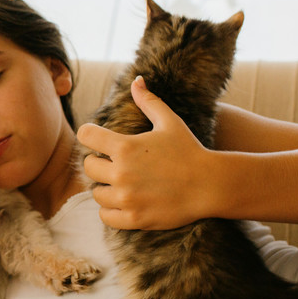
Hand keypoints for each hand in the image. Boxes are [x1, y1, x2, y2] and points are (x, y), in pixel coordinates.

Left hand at [76, 76, 215, 229]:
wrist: (211, 185)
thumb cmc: (189, 150)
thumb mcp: (170, 122)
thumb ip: (149, 101)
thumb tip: (136, 79)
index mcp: (125, 146)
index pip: (86, 136)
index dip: (90, 135)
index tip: (98, 140)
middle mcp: (121, 173)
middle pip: (88, 167)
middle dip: (99, 163)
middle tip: (115, 164)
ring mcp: (127, 198)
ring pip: (96, 193)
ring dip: (106, 188)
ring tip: (123, 183)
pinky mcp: (133, 218)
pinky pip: (105, 216)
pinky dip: (111, 210)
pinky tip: (124, 201)